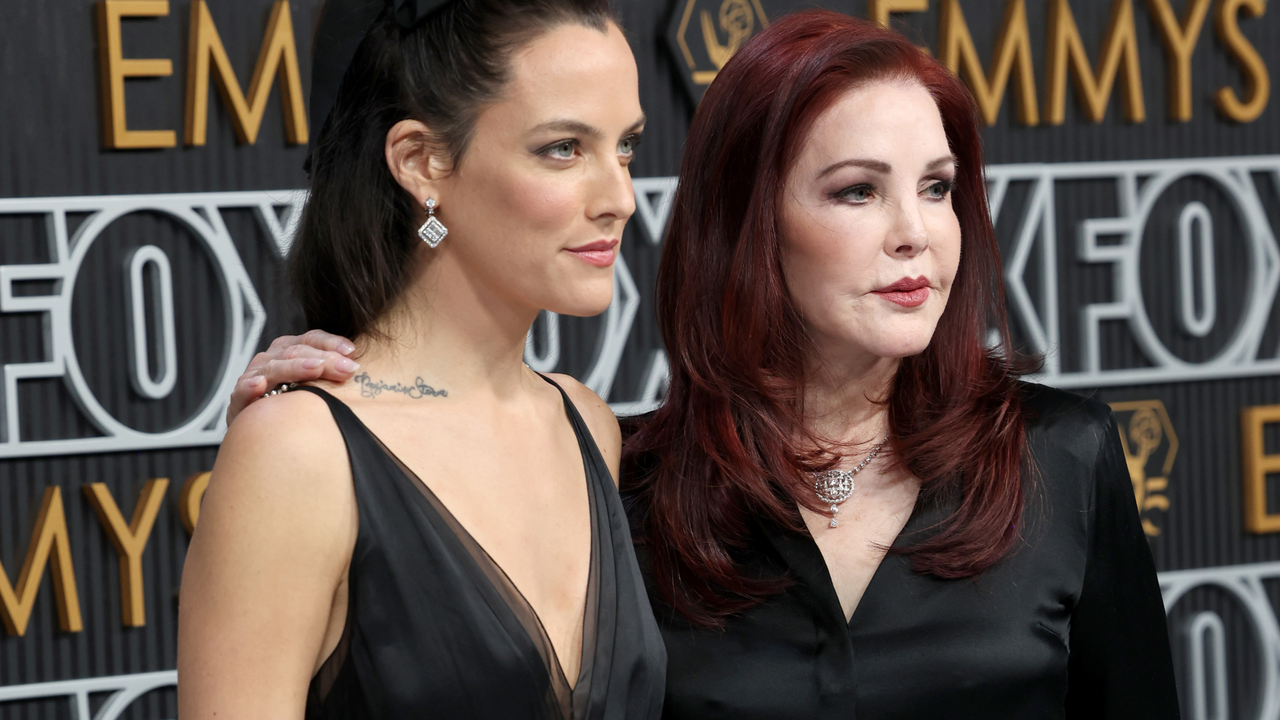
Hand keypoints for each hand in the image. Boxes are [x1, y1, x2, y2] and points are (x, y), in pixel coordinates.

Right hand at [227, 330, 358, 424]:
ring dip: (296, 367)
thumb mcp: (313, 385)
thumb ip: (332, 374)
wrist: (260, 431)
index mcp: (289, 350)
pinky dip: (250, 387)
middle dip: (325, 359)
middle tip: (347, 368)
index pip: (311, 339)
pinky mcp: (238, 399)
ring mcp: (254, 377)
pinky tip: (260, 386)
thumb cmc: (290, 402)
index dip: (331, 343)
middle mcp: (271, 358)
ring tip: (316, 369)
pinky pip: (242, 390)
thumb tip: (359, 370)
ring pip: (275, 367)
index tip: (352, 352)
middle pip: (297, 351)